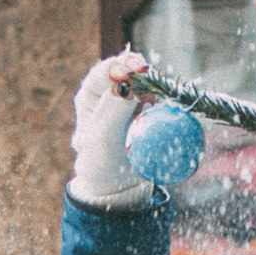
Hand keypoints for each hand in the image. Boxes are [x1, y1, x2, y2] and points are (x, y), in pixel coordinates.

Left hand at [68, 52, 155, 211]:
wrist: (120, 187)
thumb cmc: (102, 164)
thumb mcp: (102, 139)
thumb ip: (112, 111)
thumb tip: (126, 86)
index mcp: (90, 97)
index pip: (103, 73)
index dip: (116, 68)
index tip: (128, 74)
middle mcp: (110, 94)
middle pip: (125, 69)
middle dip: (135, 67)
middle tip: (145, 71)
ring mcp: (132, 102)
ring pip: (144, 81)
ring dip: (151, 81)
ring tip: (155, 93)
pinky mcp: (150, 112)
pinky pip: (158, 98)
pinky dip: (163, 96)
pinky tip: (165, 101)